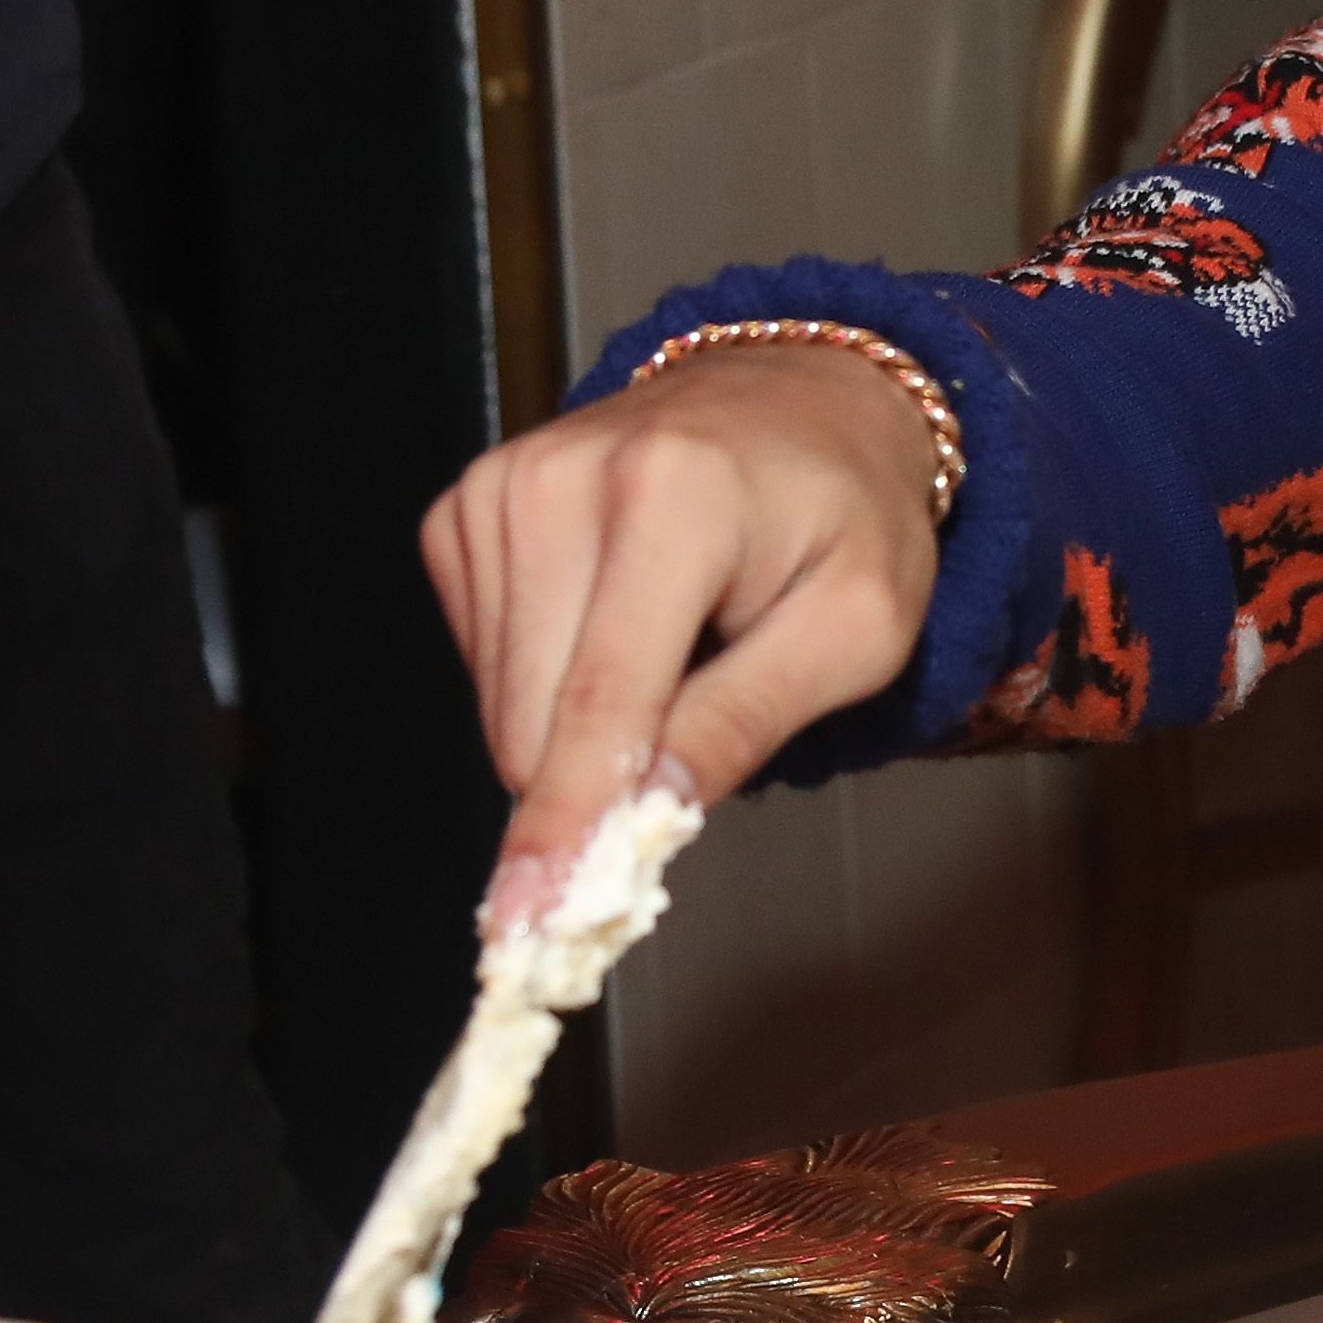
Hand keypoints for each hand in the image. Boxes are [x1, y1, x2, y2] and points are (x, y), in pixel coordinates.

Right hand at [417, 345, 947, 927]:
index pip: (599, 702)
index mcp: (673, 498)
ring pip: (503, 705)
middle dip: (600, 780)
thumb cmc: (849, 518)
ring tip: (678, 647)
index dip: (565, 826)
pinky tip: (622, 622)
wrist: (806, 400)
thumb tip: (645, 819)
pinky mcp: (466, 509)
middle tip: (697, 738)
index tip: (531, 922)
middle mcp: (563, 478)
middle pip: (536, 720)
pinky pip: (485, 662)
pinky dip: (551, 678)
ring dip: (583, 726)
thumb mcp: (856, 631)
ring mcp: (501, 487)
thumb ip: (745, 722)